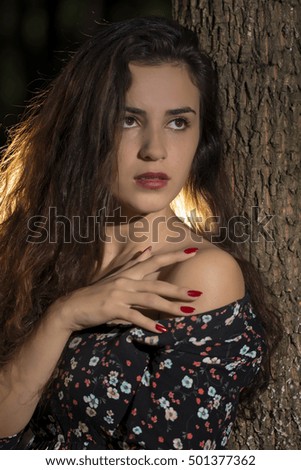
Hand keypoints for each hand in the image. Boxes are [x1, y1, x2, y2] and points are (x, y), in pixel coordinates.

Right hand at [55, 248, 200, 333]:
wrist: (72, 307)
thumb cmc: (96, 293)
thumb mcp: (115, 276)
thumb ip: (133, 263)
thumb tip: (148, 249)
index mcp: (129, 273)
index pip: (155, 261)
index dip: (174, 256)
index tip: (193, 252)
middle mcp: (126, 281)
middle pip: (157, 283)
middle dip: (179, 289)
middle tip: (198, 294)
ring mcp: (119, 294)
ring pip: (150, 299)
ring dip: (170, 306)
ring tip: (188, 313)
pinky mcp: (113, 309)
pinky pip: (135, 316)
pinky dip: (149, 323)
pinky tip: (162, 329)